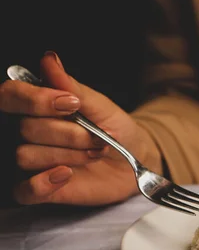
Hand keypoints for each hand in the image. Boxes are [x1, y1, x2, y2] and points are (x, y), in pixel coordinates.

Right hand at [1, 51, 161, 205]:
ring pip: (26, 155)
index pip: (11, 95)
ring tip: (92, 154)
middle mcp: (26, 132)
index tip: (71, 104)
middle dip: (69, 134)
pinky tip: (67, 174)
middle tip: (96, 138)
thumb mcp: (100, 105)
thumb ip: (71, 86)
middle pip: (25, 128)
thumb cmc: (116, 130)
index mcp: (36, 106)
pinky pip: (23, 189)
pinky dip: (43, 183)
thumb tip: (49, 60)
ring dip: (67, 155)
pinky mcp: (38, 189)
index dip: (36, 100)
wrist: (135, 161)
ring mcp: (30, 161)